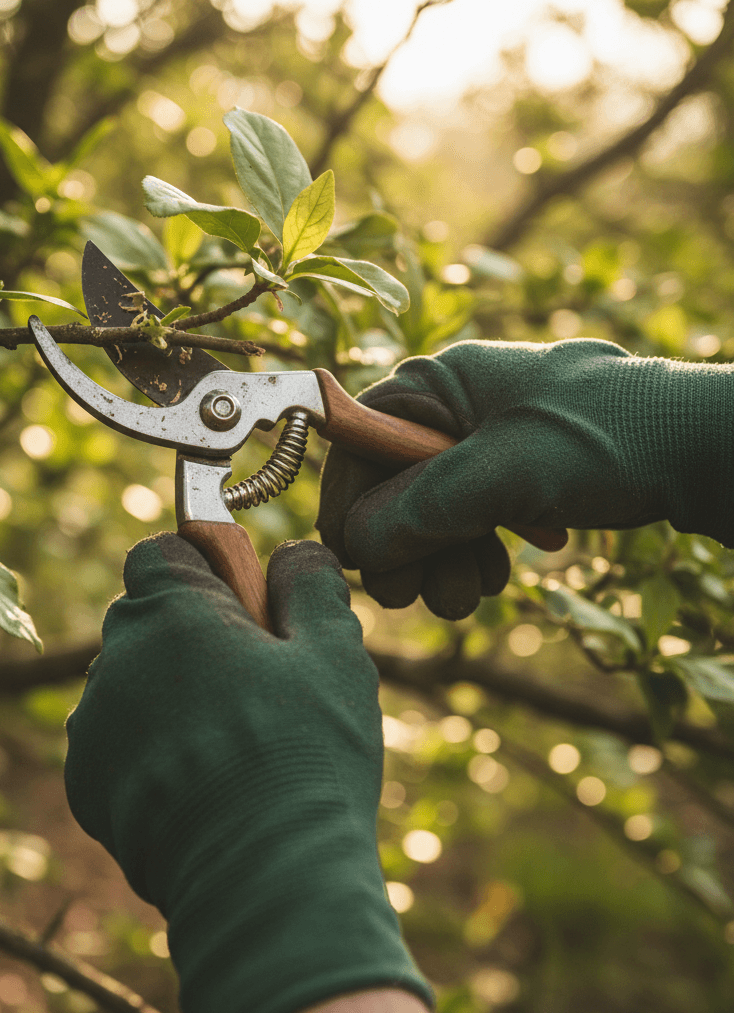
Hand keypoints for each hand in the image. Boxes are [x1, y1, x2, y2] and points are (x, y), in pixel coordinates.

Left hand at [64, 534, 432, 1012]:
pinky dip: (148, 750)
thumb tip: (293, 554)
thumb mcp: (335, 651)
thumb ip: (310, 583)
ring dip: (167, 693)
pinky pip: (116, 741)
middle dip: (191, 633)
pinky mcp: (85, 783)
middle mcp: (114, 657)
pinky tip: (202, 785)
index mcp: (169, 610)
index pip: (162, 551)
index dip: (204, 568)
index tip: (241, 603)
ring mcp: (92, 723)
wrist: (264, 879)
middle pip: (146, 618)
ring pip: (130, 682)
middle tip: (252, 680)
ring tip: (232, 743)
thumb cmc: (306, 753)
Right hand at [317, 338, 733, 619]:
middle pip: (388, 485)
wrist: (703, 450)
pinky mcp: (510, 475)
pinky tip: (499, 571)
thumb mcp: (504, 472)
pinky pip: (464, 522)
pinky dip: (472, 554)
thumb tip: (356, 545)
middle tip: (414, 595)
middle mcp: (451, 409)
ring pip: (426, 514)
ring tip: (472, 591)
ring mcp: (482, 444)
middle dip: (403, 545)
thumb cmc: (608, 437)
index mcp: (439, 381)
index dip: (350, 502)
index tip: (358, 560)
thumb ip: (421, 507)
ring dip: (439, 561)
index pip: (357, 439)